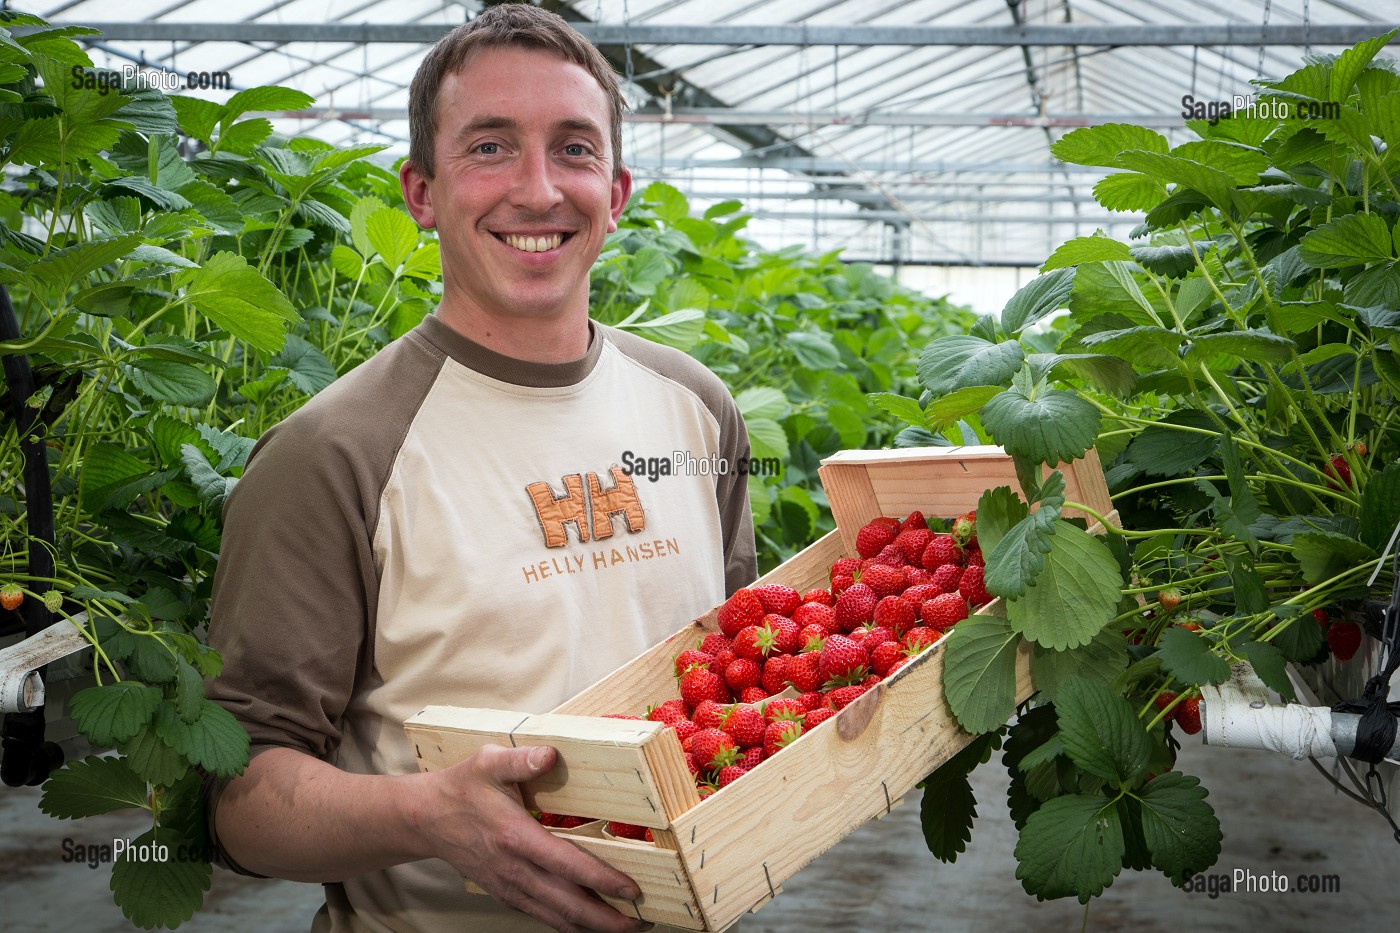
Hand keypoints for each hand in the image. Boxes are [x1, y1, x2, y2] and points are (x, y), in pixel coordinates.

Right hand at [416, 743, 652, 932]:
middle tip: (644, 923)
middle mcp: (515, 870)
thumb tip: (550, 754)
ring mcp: (511, 887)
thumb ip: (520, 760)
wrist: (426, 819)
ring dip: (594, 928)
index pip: (566, 866)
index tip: (632, 890)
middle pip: (568, 905)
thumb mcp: (488, 763)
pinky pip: (544, 916)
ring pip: (558, 918)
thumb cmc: (462, 788)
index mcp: (516, 837)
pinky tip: (592, 924)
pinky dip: (571, 925)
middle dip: (608, 920)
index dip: (601, 881)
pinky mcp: (508, 894)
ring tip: (628, 928)